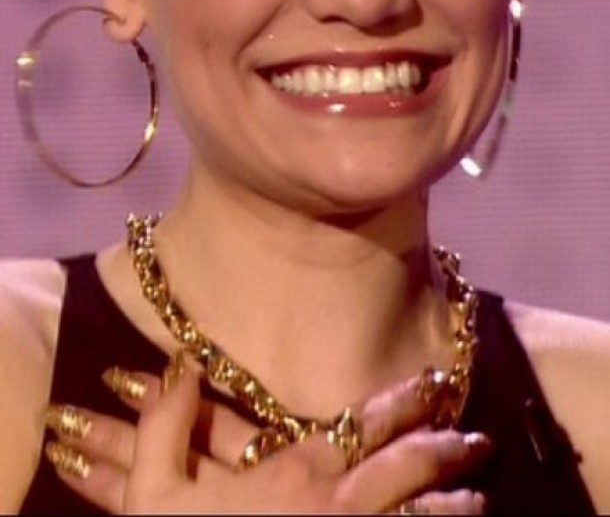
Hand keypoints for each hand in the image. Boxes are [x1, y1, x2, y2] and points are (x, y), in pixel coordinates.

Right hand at [45, 360, 488, 513]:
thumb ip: (166, 426)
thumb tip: (180, 365)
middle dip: (451, 449)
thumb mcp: (155, 494)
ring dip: (458, 506)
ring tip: (477, 497)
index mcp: (300, 473)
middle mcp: (343, 506)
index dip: (406, 400)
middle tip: (480, 441)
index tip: (437, 384)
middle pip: (414, 467)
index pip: (366, 423)